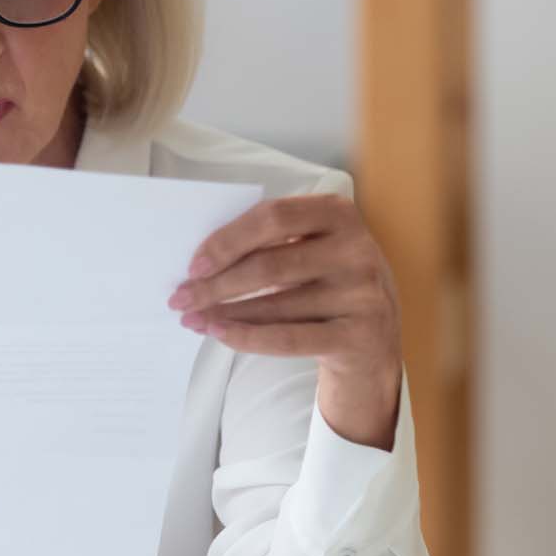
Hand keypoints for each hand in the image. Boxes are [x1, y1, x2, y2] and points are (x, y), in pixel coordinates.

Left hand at [169, 192, 403, 449]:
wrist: (375, 341)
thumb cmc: (327, 284)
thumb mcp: (311, 250)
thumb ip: (270, 244)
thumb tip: (201, 263)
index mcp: (338, 213)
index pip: (272, 217)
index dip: (227, 240)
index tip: (193, 264)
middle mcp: (357, 249)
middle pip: (268, 264)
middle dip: (216, 283)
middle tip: (181, 297)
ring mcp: (362, 294)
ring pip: (275, 305)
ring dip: (224, 313)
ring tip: (192, 318)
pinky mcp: (358, 336)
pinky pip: (289, 338)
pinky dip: (248, 337)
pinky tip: (220, 334)